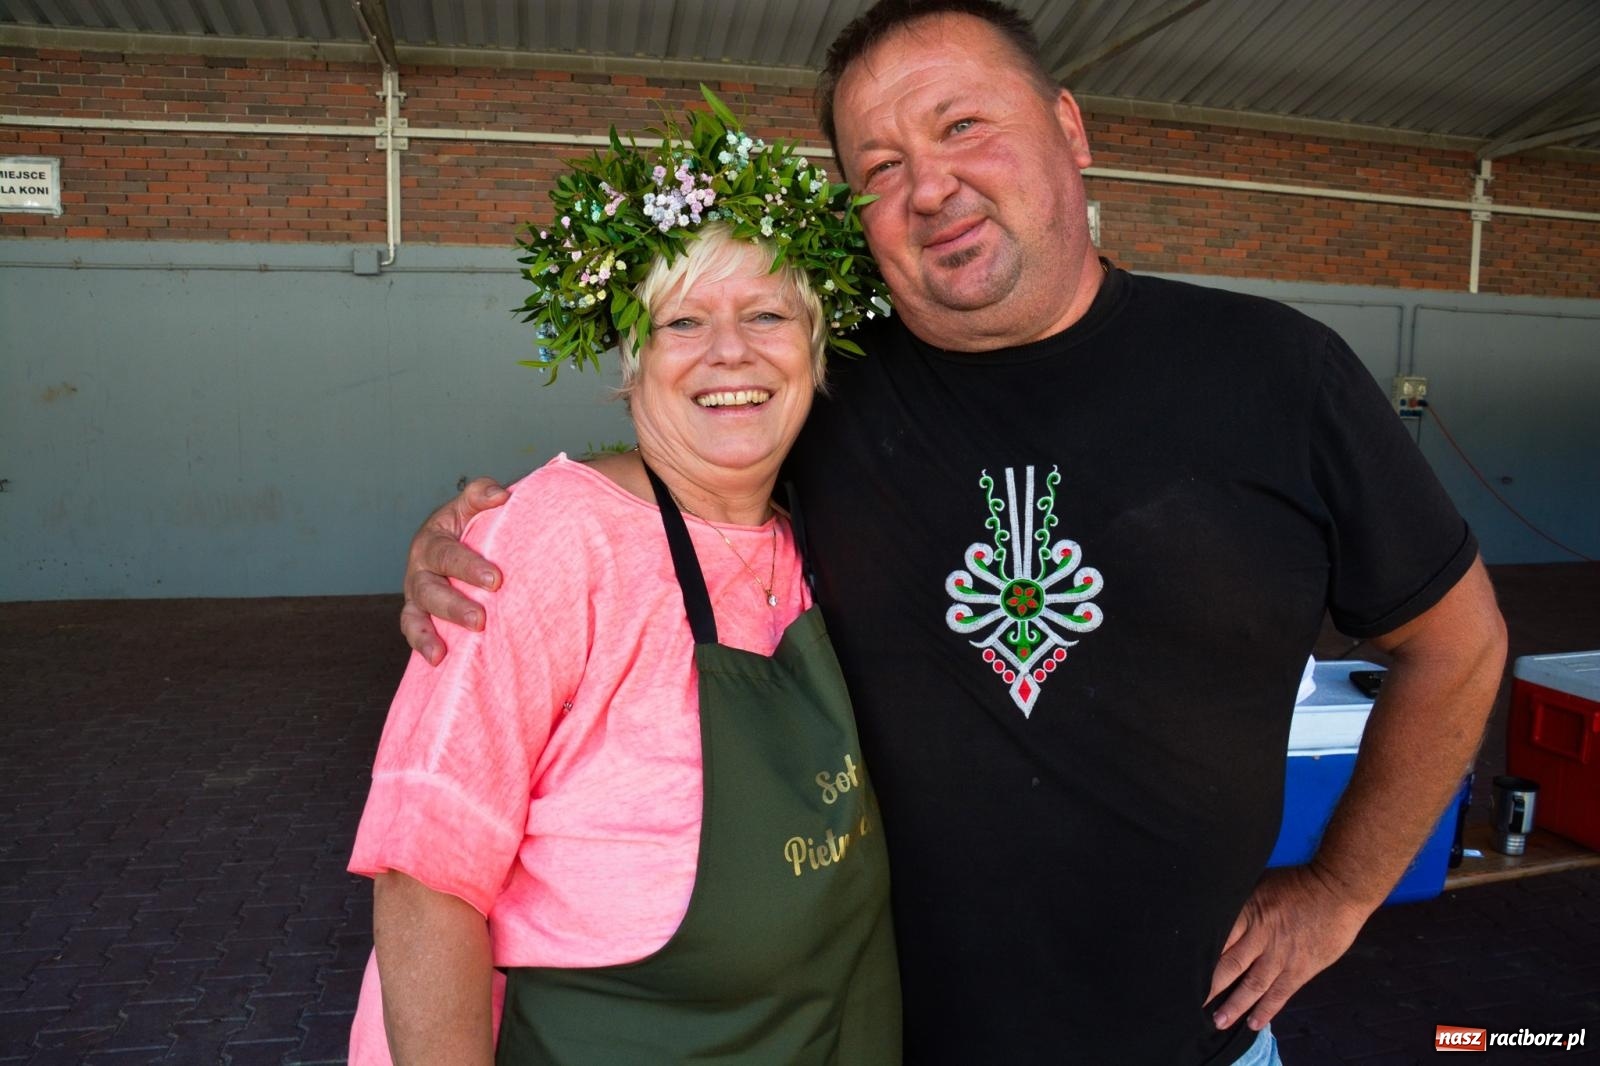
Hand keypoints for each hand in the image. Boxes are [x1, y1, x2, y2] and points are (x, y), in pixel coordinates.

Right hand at [400, 478, 508, 664]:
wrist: (463, 540)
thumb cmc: (472, 524)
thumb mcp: (473, 505)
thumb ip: (483, 494)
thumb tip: (501, 496)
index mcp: (433, 539)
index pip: (448, 554)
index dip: (469, 567)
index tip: (495, 581)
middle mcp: (420, 567)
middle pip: (430, 588)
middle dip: (453, 605)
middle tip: (480, 619)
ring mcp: (417, 593)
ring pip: (417, 613)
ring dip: (430, 632)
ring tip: (444, 651)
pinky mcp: (419, 612)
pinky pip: (413, 630)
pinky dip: (422, 645)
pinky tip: (437, 660)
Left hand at [1207, 864, 1371, 1032]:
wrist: (1338, 890)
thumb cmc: (1298, 883)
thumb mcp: (1259, 884)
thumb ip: (1240, 903)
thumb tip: (1217, 911)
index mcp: (1247, 912)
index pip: (1216, 940)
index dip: (1199, 958)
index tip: (1183, 972)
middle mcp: (1260, 937)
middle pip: (1228, 966)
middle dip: (1209, 987)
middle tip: (1191, 1004)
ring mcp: (1280, 956)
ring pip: (1252, 986)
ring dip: (1234, 1006)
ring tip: (1218, 1022)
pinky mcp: (1300, 969)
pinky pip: (1280, 994)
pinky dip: (1266, 1010)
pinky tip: (1253, 1023)